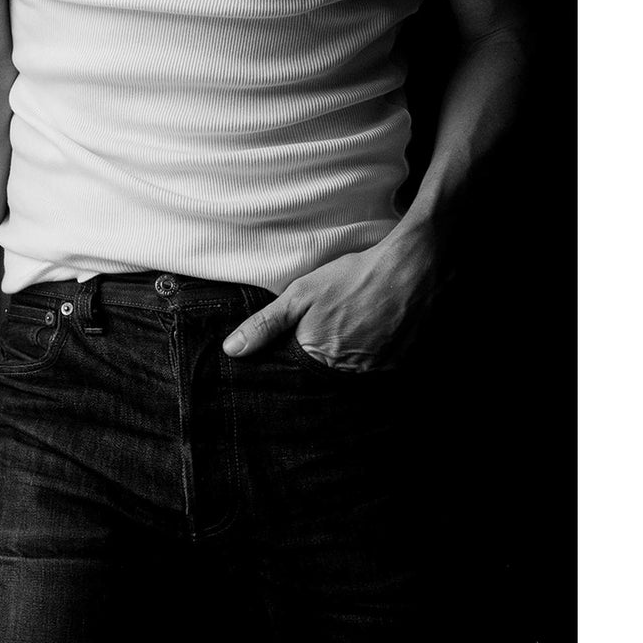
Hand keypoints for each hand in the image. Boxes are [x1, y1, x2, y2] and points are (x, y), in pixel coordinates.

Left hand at [222, 226, 437, 372]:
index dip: (296, 357)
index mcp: (319, 359)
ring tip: (355, 328)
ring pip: (355, 372)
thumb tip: (231, 351)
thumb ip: (265, 325)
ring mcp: (378, 371)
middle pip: (327, 374)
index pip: (298, 372)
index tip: (300, 341)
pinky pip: (381, 368)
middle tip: (334, 328)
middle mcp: (349, 373)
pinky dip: (375, 354)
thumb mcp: (301, 294)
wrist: (411, 269)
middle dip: (324, 359)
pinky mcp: (401, 364)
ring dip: (351, 356)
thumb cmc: (352, 278)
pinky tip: (376, 330)